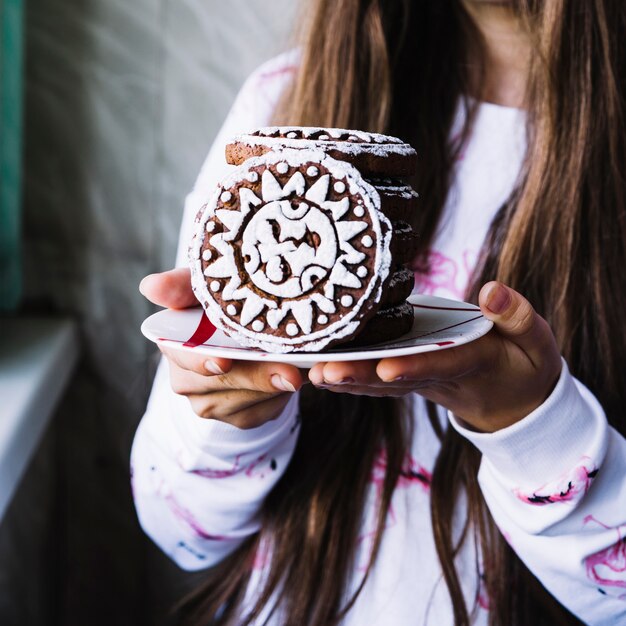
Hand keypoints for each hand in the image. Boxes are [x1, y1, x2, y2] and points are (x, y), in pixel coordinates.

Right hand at [139, 268, 303, 427]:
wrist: (246, 332)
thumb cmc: (222, 304)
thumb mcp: (202, 287)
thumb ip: (179, 285)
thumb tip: (149, 287)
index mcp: (173, 344)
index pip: (182, 356)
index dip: (201, 361)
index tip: (223, 362)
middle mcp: (185, 379)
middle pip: (222, 384)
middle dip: (257, 377)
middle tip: (289, 371)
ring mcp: (209, 403)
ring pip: (245, 402)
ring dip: (274, 388)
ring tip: (300, 370)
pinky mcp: (236, 417)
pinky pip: (261, 414)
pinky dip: (281, 398)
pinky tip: (294, 379)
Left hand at [308, 282, 562, 432]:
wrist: (515, 406)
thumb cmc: (526, 367)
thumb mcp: (537, 342)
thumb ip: (518, 317)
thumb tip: (492, 289)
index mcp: (473, 365)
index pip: (442, 365)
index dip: (414, 367)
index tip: (386, 367)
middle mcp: (439, 379)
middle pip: (396, 379)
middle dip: (361, 377)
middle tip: (324, 374)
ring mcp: (422, 383)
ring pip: (380, 385)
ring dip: (346, 381)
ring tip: (311, 373)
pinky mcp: (411, 381)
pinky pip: (377, 383)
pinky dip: (349, 380)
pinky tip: (318, 374)